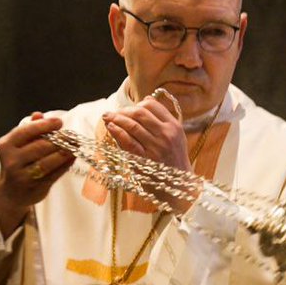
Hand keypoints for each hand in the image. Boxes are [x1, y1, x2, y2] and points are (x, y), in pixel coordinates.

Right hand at [0, 113, 75, 235]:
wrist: (9, 192)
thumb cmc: (17, 161)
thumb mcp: (17, 144)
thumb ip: (29, 129)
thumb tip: (38, 115)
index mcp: (5, 145)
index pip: (27, 131)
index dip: (45, 125)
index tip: (59, 122)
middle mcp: (12, 161)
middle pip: (41, 147)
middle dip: (59, 140)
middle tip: (72, 135)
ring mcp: (23, 177)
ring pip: (49, 162)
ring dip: (65, 152)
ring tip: (75, 145)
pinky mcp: (35, 188)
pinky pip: (54, 174)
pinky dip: (66, 165)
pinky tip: (73, 157)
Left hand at [101, 95, 195, 212]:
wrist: (178, 185)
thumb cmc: (174, 160)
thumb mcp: (175, 137)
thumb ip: (162, 119)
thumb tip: (146, 99)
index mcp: (174, 126)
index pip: (152, 105)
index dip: (137, 104)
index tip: (128, 109)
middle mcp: (166, 134)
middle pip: (140, 113)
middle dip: (123, 110)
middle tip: (113, 113)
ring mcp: (155, 147)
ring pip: (132, 125)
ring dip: (116, 118)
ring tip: (107, 117)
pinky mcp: (145, 159)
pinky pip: (128, 141)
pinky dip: (117, 132)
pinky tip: (110, 127)